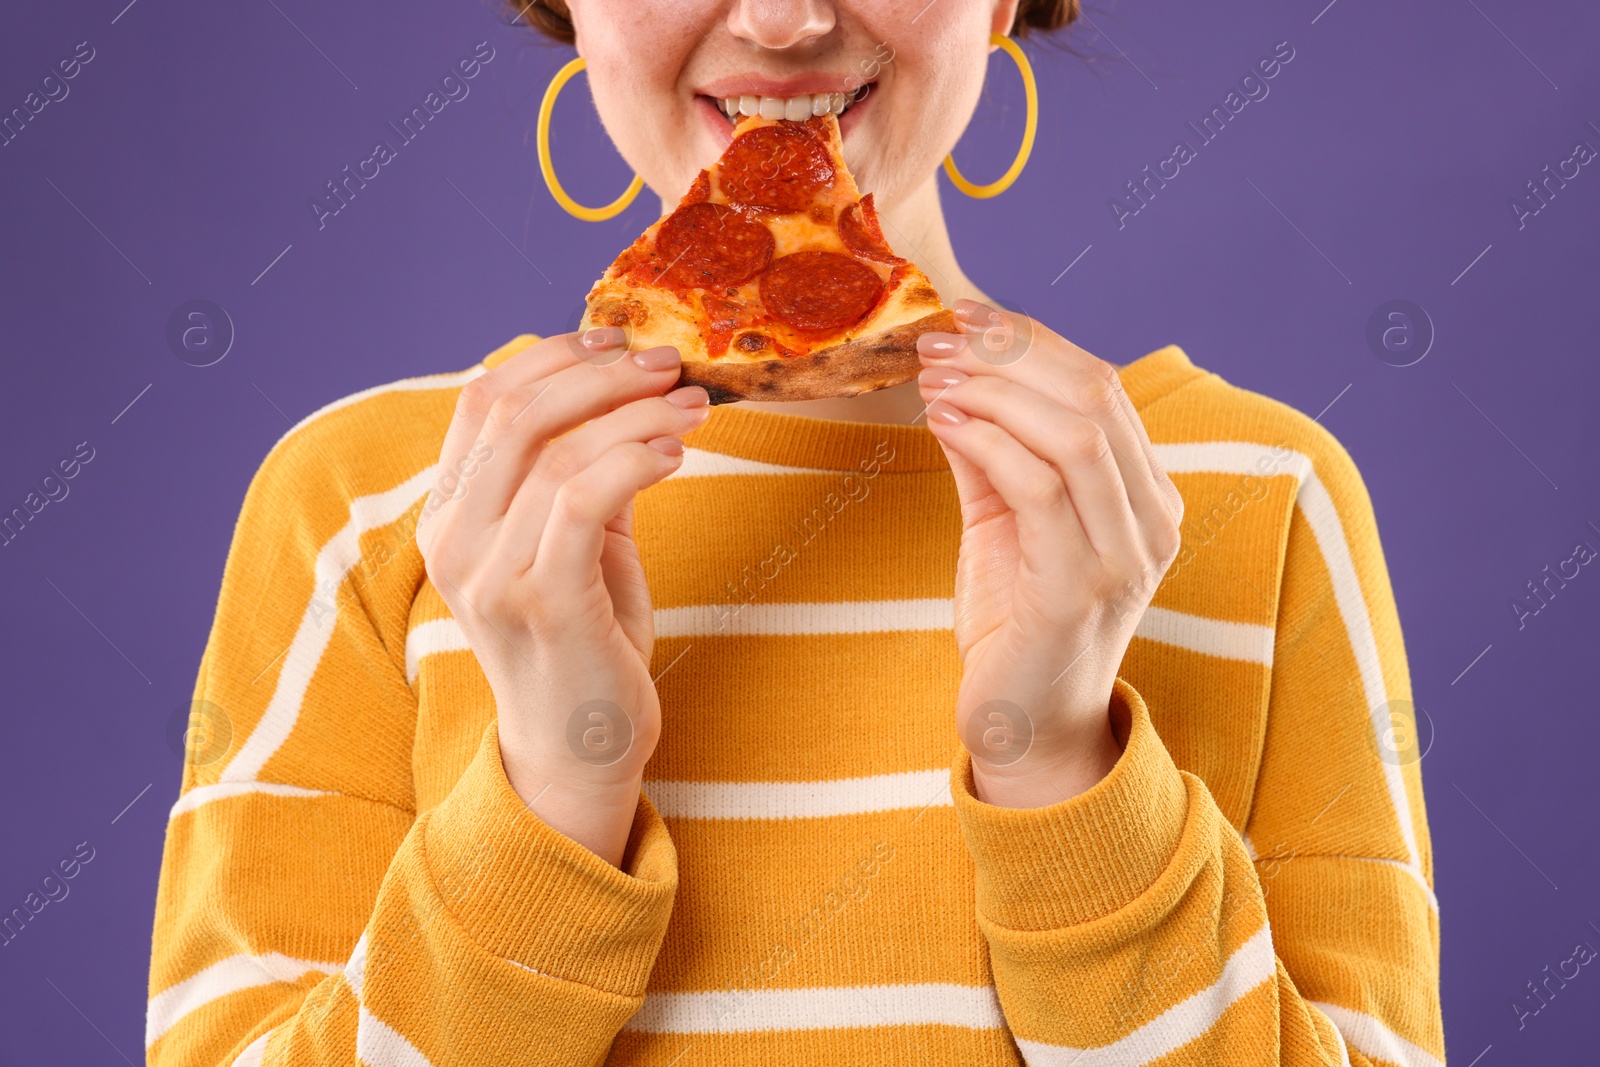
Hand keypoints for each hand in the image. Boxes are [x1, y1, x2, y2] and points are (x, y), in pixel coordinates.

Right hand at [416, 330, 708, 865]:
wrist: (579, 751)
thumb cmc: (584, 643)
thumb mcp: (575, 546)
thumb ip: (579, 476)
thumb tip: (626, 396)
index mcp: (449, 516)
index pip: (482, 402)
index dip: (552, 357)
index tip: (619, 340)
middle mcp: (453, 540)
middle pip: (518, 413)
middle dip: (604, 374)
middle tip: (671, 367)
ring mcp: (490, 574)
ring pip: (559, 452)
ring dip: (638, 415)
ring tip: (694, 410)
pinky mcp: (542, 602)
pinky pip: (585, 499)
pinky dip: (636, 459)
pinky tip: (677, 454)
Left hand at [915, 300, 1184, 808]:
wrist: (1023, 726)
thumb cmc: (1014, 622)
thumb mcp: (1002, 521)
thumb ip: (991, 455)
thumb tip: (956, 379)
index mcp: (1145, 498)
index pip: (1102, 388)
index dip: (1033, 340)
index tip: (966, 316)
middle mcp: (1152, 522)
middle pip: (1094, 397)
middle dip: (1010, 354)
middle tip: (940, 341)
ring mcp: (1124, 558)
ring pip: (1074, 435)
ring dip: (993, 391)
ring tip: (934, 377)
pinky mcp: (1078, 591)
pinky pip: (1039, 488)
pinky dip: (988, 441)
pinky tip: (943, 422)